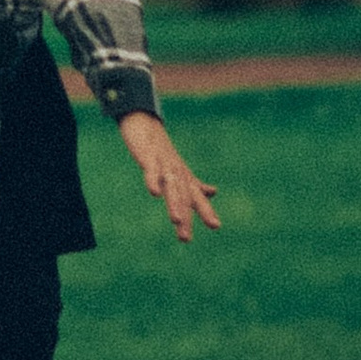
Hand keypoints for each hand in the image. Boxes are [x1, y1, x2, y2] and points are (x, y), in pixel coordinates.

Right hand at [119, 110, 218, 242]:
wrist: (144, 123)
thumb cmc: (161, 150)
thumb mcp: (179, 169)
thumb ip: (195, 184)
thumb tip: (214, 192)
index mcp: (184, 177)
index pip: (196, 197)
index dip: (206, 210)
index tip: (216, 226)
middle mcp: (177, 172)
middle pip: (184, 197)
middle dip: (187, 216)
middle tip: (187, 237)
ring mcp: (163, 165)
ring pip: (170, 187)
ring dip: (173, 203)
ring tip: (175, 220)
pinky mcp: (148, 157)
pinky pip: (151, 170)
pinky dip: (153, 180)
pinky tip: (154, 193)